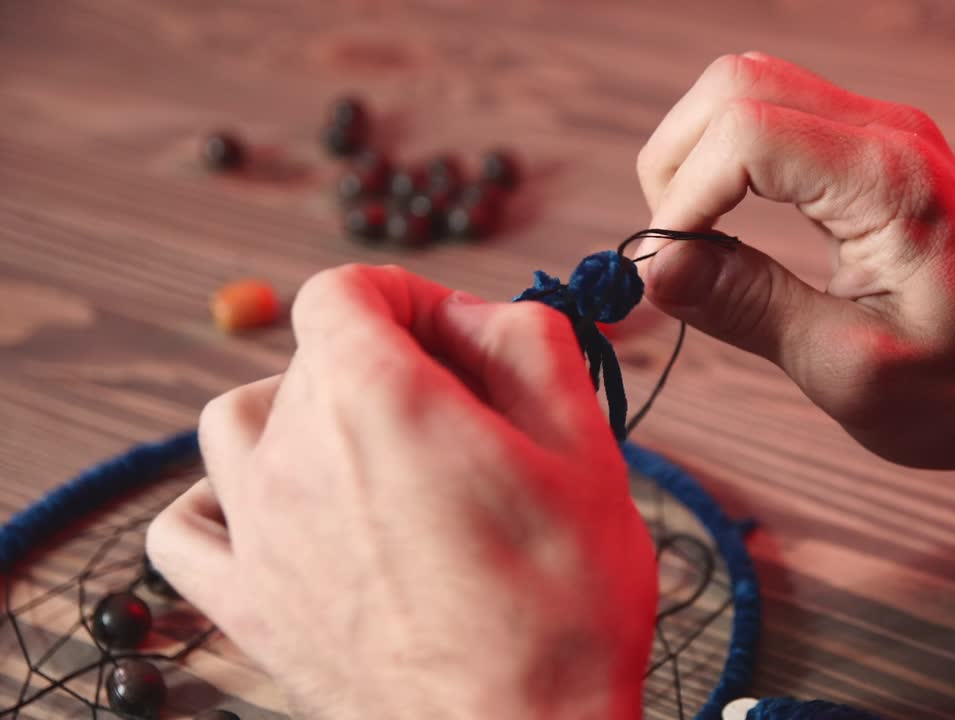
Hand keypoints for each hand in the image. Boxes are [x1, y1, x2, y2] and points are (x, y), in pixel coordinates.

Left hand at [147, 265, 655, 719]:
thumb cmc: (562, 611)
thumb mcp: (586, 450)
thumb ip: (531, 344)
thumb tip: (480, 313)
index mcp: (380, 400)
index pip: (344, 289)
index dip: (404, 295)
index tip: (449, 332)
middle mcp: (297, 454)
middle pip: (307, 354)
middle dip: (383, 356)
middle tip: (457, 411)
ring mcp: (260, 534)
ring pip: (234, 421)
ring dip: (294, 410)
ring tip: (365, 448)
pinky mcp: (248, 606)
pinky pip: (184, 528)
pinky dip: (217, 500)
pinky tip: (272, 508)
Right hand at [636, 52, 954, 473]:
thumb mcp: (851, 368)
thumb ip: (750, 309)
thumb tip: (656, 270)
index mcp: (886, 181)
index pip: (745, 133)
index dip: (682, 199)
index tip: (666, 274)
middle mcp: (885, 133)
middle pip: (734, 85)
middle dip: (675, 164)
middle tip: (669, 252)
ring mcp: (881, 132)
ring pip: (747, 89)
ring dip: (697, 158)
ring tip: (693, 242)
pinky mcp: (872, 149)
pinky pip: (776, 118)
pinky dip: (729, 164)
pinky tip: (729, 229)